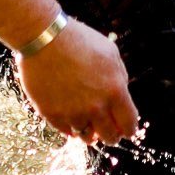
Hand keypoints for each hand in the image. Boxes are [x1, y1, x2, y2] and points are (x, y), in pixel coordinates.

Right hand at [16, 18, 140, 145]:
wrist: (44, 38)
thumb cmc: (79, 41)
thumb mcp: (110, 54)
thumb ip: (119, 78)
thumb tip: (121, 98)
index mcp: (114, 91)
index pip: (129, 124)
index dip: (129, 129)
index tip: (126, 131)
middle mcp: (95, 107)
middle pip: (110, 137)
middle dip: (111, 135)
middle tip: (108, 132)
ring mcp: (72, 113)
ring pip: (87, 137)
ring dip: (90, 132)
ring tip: (88, 126)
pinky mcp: (51, 114)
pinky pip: (66, 131)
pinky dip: (70, 128)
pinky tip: (71, 119)